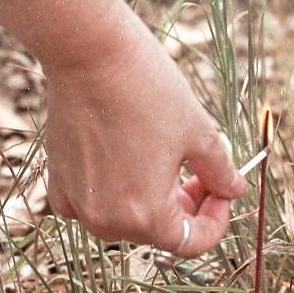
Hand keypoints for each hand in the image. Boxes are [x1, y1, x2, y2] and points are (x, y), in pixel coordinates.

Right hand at [44, 29, 247, 255]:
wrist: (87, 49)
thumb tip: (235, 190)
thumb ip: (221, 172)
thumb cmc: (147, 89)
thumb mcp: (200, 134)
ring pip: (127, 220)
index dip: (215, 221)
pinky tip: (128, 161)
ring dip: (153, 200)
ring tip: (167, 162)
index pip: (190, 243)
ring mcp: (79, 202)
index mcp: (145, 216)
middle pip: (159, 233)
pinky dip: (114, 192)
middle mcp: (107, 220)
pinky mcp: (58, 180)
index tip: (223, 192)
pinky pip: (93, 204)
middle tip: (201, 173)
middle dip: (186, 207)